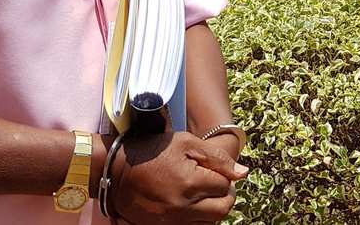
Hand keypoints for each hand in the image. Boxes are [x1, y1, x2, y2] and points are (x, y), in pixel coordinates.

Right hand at [110, 131, 247, 223]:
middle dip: (225, 196)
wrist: (115, 171)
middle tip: (217, 186)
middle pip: (222, 209)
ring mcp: (172, 221)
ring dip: (212, 209)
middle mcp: (182, 206)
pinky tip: (191, 206)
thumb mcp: (185, 143)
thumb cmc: (152, 152)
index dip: (224, 177)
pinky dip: (197, 220)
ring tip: (202, 195)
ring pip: (209, 223)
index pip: (225, 186)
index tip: (214, 171)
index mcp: (189, 182)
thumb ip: (217, 158)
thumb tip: (244, 173)